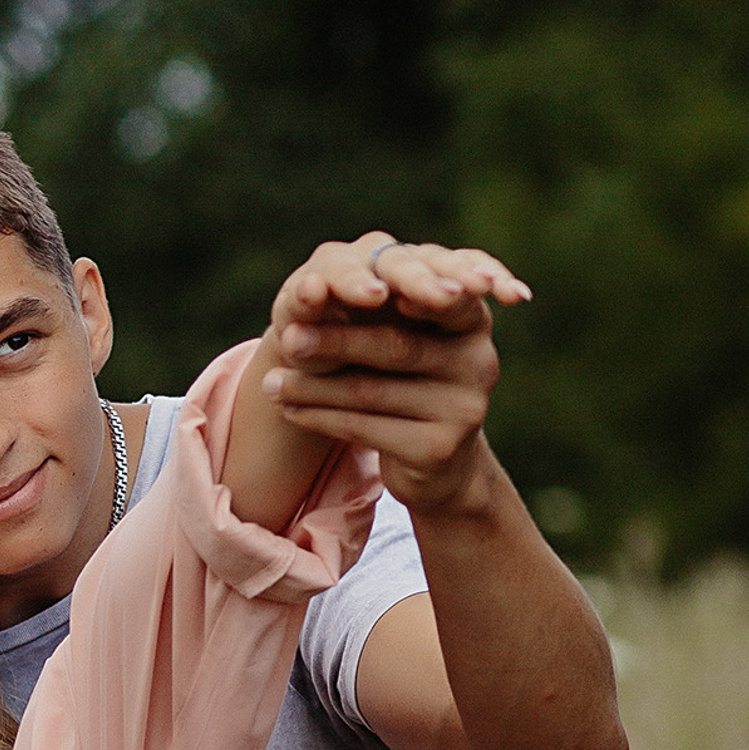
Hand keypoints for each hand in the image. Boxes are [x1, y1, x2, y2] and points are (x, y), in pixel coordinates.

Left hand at [261, 234, 530, 518]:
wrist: (436, 462)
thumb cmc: (408, 379)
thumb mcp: (404, 336)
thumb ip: (378, 303)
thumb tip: (307, 287)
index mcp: (473, 318)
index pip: (436, 295)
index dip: (398, 289)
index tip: (358, 291)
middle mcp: (479, 360)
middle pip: (397, 345)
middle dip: (335, 341)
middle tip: (285, 338)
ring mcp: (464, 407)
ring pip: (372, 391)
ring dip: (312, 386)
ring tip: (269, 384)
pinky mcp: (439, 448)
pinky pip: (365, 428)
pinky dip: (320, 417)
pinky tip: (290, 411)